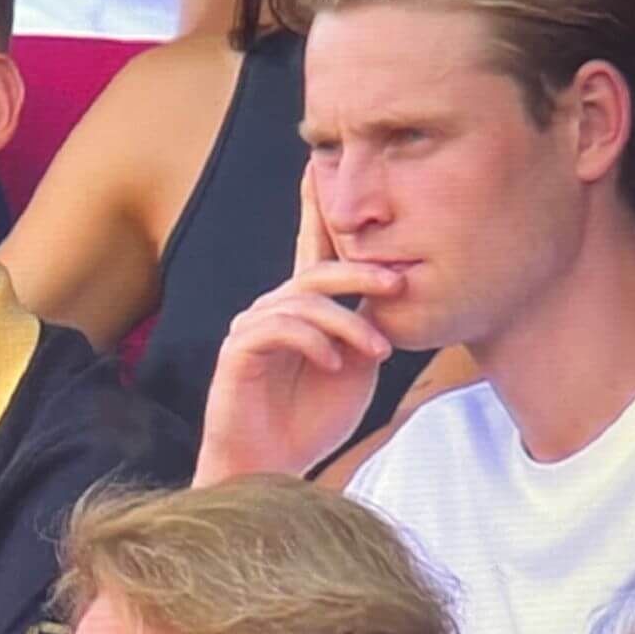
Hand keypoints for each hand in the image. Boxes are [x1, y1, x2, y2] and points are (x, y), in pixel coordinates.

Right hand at [194, 173, 401, 483]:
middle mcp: (273, 310)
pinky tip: (335, 362)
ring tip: (375, 352)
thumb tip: (387, 292)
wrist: (273, 470)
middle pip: (317, 269)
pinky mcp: (237, 351)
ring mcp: (252, 328)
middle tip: (397, 282)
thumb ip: (366, 327)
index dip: (315, 207)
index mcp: (303, 311)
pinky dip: (314, 341)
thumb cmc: (313, 422)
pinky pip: (278, 328)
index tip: (319, 163)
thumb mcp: (356, 368)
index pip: (313, 251)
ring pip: (303, 300)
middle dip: (361, 270)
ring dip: (348, 323)